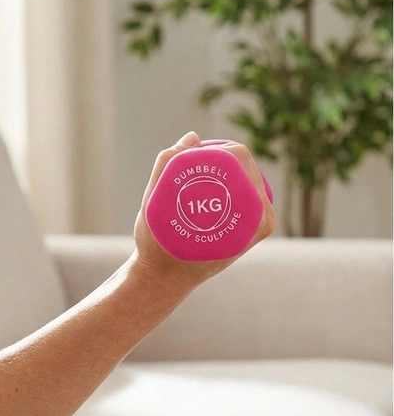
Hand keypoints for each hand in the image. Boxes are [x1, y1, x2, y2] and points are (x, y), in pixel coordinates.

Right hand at [131, 131, 277, 292]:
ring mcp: (261, 224)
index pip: (239, 158)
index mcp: (252, 214)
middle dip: (216, 157)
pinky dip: (224, 182)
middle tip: (187, 165)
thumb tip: (193, 136)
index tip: (187, 158)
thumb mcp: (153, 203)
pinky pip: (243, 190)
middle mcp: (262, 219)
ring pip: (244, 174)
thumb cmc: (157, 245)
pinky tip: (202, 187)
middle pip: (244, 163)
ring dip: (219, 169)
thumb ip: (168, 165)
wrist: (165, 279)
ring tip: (193, 177)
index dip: (213, 148)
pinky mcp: (255, 228)